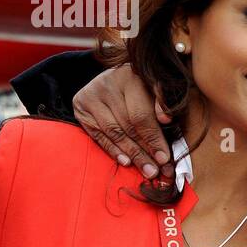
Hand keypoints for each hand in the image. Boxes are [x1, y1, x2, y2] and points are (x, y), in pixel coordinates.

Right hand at [73, 64, 172, 179]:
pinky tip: (126, 161)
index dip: (154, 139)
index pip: (141, 115)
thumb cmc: (143, 85)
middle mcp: (107, 84)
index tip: (165, 159)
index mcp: (130, 75)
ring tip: (146, 170)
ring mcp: (91, 95)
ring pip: (114, 133)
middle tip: (156, 171)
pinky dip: (114, 150)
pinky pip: (99, 135)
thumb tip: (166, 119)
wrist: (115, 76)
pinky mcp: (80, 105)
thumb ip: (163, 101)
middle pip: (128, 126)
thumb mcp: (157, 87)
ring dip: (132, 155)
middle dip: (145, 152)